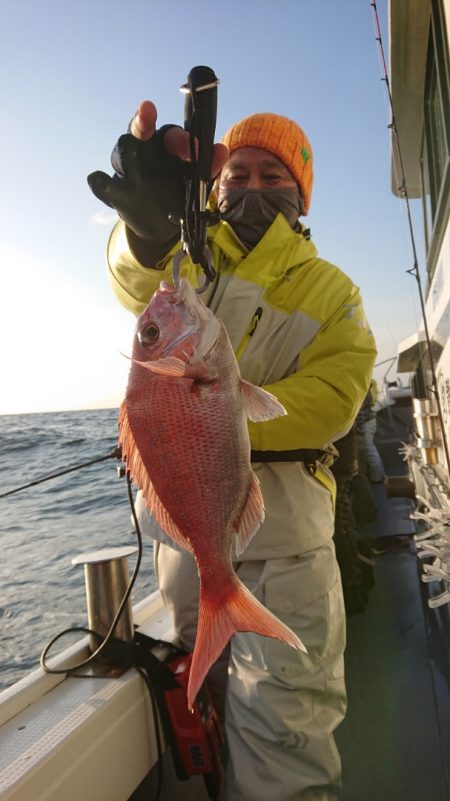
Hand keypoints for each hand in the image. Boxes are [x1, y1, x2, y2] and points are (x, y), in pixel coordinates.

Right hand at [87, 101, 227, 264]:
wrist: (166, 227)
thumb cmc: (181, 194)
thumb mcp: (197, 182)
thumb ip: (208, 166)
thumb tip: (221, 151)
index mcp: (167, 145)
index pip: (171, 134)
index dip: (182, 139)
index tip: (197, 150)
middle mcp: (145, 151)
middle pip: (140, 130)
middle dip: (143, 122)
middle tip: (148, 111)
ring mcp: (128, 171)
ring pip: (121, 151)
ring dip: (125, 148)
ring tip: (129, 150)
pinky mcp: (117, 194)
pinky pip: (102, 185)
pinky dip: (99, 181)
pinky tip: (97, 178)